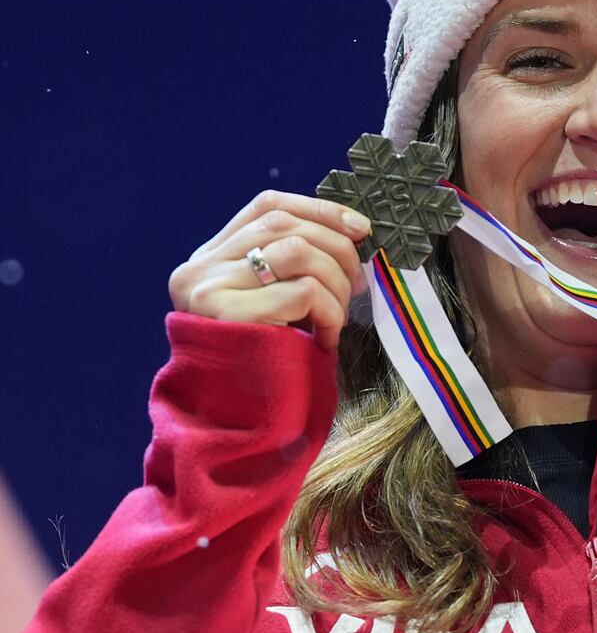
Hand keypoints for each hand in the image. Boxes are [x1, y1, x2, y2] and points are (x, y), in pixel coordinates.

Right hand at [169, 190, 371, 351]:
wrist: (234, 425)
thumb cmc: (265, 364)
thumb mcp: (273, 305)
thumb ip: (291, 267)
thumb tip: (352, 234)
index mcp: (210, 258)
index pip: (267, 207)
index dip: (319, 210)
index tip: (360, 227)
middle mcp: (199, 268)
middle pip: (285, 226)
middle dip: (338, 249)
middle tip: (359, 283)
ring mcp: (207, 288)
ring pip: (299, 252)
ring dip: (335, 284)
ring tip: (337, 318)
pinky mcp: (224, 314)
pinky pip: (303, 292)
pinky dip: (329, 314)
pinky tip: (325, 340)